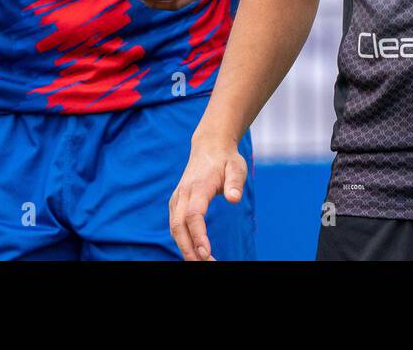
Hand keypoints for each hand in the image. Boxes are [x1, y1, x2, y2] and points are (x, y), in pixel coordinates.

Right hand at [168, 135, 246, 260]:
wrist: (209, 147)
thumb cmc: (226, 160)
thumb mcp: (237, 167)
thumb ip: (236, 183)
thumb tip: (234, 199)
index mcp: (198, 186)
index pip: (194, 215)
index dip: (198, 235)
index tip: (206, 253)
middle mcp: (183, 193)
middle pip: (178, 226)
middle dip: (188, 249)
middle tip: (205, 265)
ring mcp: (177, 198)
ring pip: (174, 228)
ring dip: (185, 248)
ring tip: (202, 262)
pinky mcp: (177, 203)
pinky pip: (175, 225)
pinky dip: (182, 241)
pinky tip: (194, 252)